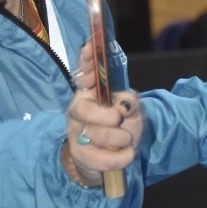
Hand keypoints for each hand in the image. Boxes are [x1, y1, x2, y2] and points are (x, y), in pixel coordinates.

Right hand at [63, 42, 142, 185]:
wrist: (109, 159)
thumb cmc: (119, 129)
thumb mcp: (130, 111)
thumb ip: (129, 101)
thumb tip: (122, 103)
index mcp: (88, 95)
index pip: (83, 74)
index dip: (86, 62)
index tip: (90, 48)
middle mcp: (78, 112)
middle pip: (82, 110)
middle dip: (105, 116)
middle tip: (119, 118)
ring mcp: (76, 134)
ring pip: (95, 135)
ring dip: (119, 138)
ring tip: (127, 140)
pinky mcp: (81, 156)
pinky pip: (100, 159)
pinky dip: (120, 158)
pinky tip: (127, 154)